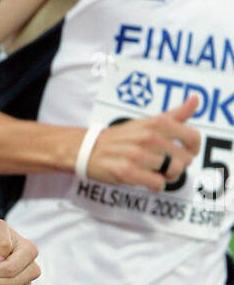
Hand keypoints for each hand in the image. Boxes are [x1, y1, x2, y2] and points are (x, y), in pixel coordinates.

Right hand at [86, 97, 200, 190]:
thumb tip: (196, 99)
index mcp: (157, 123)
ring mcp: (138, 155)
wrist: (88, 149)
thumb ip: (175, 114)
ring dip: (166, 176)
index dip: (193, 149)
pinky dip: (155, 185)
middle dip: (178, 165)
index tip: (184, 152)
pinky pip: (158, 184)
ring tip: (155, 172)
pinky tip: (146, 180)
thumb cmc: (122, 137)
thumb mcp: (148, 122)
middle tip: (164, 164)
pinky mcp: (128, 172)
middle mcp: (150, 137)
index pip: (193, 137)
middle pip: (185, 159)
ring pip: (173, 173)